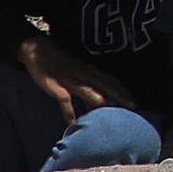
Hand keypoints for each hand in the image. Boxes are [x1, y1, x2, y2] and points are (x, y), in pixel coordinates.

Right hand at [17, 35, 135, 120]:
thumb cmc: (59, 64)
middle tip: (133, 106)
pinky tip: (72, 122)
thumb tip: (100, 103)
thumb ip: (88, 87)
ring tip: (109, 115)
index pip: (110, 81)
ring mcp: (70, 79)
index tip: (134, 101)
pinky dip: (69, 111)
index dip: (122, 90)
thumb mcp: (76, 72)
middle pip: (105, 85)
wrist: (38, 49)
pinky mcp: (56, 84)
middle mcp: (83, 74)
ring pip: (89, 90)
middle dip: (120, 96)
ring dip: (99, 102)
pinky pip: (65, 99)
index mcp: (88, 71)